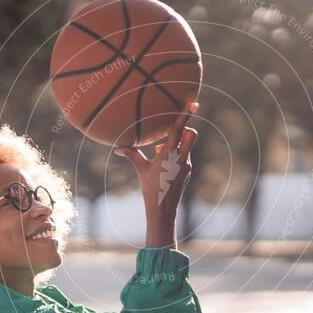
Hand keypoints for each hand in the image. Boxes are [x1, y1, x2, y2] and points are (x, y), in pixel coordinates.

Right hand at [114, 102, 198, 246]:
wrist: (163, 209)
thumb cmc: (150, 188)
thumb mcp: (141, 169)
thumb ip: (132, 154)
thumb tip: (118, 147)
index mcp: (169, 154)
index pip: (179, 130)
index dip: (186, 115)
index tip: (194, 103)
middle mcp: (182, 158)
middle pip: (190, 134)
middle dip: (184, 129)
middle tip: (170, 133)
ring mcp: (187, 165)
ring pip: (188, 146)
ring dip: (177, 144)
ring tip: (160, 152)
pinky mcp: (188, 172)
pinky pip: (185, 157)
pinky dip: (177, 155)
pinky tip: (164, 164)